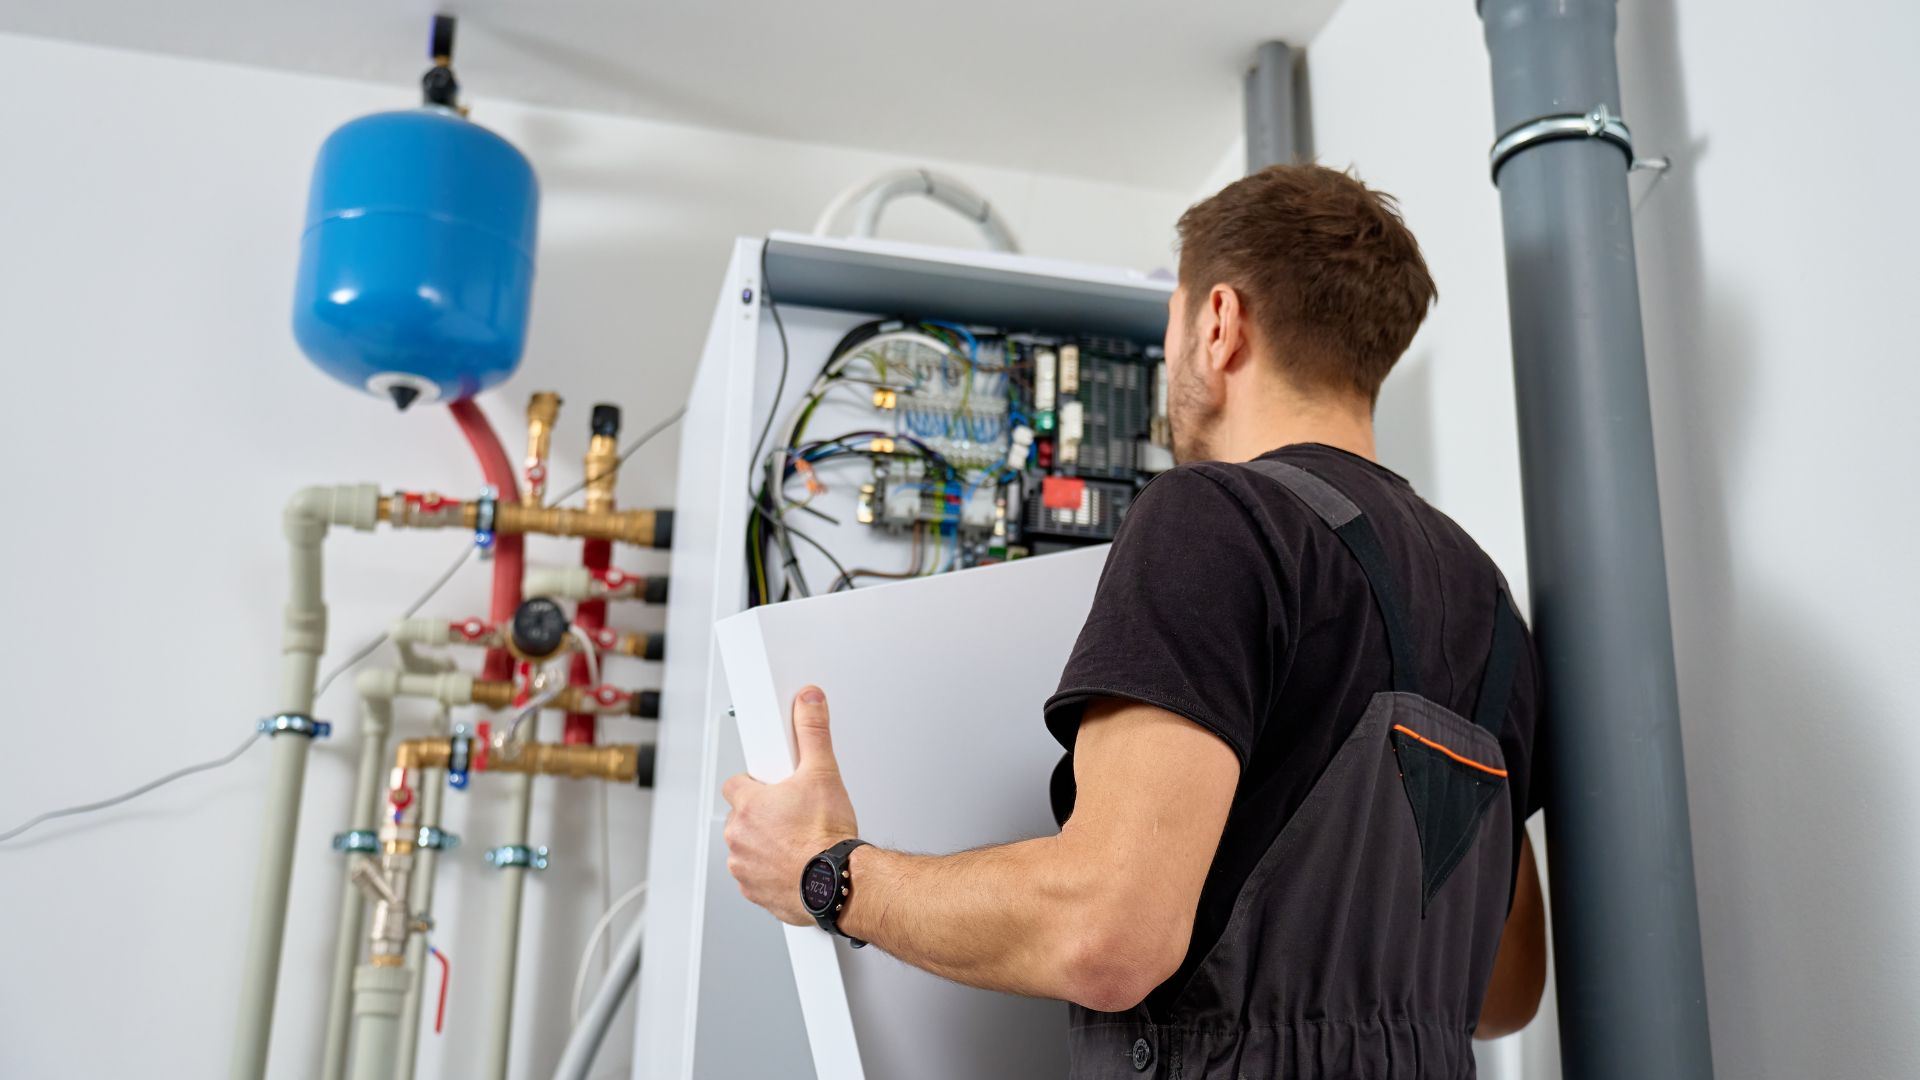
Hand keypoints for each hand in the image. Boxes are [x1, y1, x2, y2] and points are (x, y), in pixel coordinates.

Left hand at [722, 685, 859, 925]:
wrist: (838, 883)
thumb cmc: (826, 837)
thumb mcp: (824, 772)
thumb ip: (813, 731)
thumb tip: (808, 702)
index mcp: (748, 805)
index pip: (735, 784)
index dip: (755, 784)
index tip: (772, 787)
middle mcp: (739, 837)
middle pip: (741, 817)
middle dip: (762, 816)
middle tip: (792, 815)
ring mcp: (744, 866)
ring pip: (747, 848)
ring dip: (764, 845)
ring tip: (796, 841)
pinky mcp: (755, 891)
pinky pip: (755, 877)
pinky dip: (771, 872)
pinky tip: (795, 864)